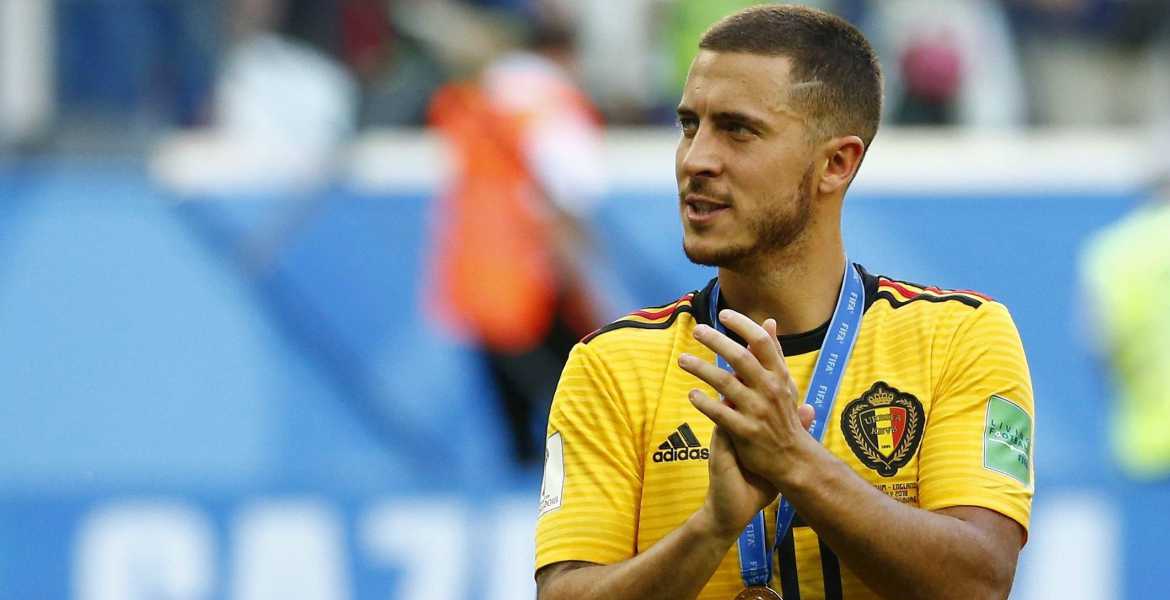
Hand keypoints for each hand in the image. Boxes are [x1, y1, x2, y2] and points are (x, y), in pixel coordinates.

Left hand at [679, 311, 815, 488]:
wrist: (793, 459)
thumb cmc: (785, 416)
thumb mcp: (785, 382)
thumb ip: (774, 353)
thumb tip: (769, 322)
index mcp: (779, 375)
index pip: (761, 342)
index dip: (742, 325)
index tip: (723, 314)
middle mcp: (770, 390)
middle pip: (740, 357)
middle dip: (717, 341)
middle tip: (697, 331)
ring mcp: (757, 411)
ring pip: (724, 383)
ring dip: (701, 369)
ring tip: (682, 360)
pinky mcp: (744, 431)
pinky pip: (719, 413)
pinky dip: (704, 402)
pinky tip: (691, 394)